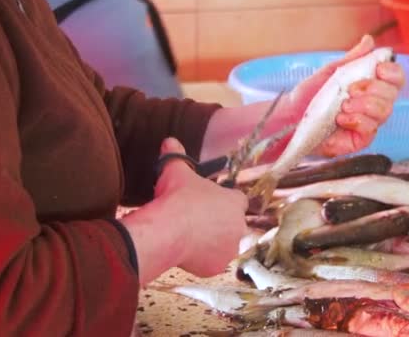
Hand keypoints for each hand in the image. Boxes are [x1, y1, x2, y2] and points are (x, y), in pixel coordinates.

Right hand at [121, 138, 247, 281]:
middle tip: (196, 222)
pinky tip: (186, 252)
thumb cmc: (177, 199)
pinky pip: (211, 263)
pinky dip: (202, 260)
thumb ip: (176, 155)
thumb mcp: (176, 171)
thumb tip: (169, 141)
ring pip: (223, 246)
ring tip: (190, 237)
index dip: (225, 202)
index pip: (239, 201)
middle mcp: (238, 227)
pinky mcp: (216, 267)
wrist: (169, 231)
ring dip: (211, 243)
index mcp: (235, 203)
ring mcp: (229, 249)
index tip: (211, 204)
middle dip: (218, 224)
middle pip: (232, 225)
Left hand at [283, 35, 404, 156]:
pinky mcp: (360, 140)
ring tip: (343, 104)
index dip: (393, 72)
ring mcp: (368, 123)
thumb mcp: (331, 73)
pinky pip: (370, 129)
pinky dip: (357, 120)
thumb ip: (352, 59)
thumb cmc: (308, 96)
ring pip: (384, 112)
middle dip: (374, 89)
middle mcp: (373, 105)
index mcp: (370, 86)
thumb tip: (369, 40)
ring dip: (364, 105)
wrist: (290, 117)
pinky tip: (341, 118)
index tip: (379, 69)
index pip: (395, 79)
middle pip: (392, 95)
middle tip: (351, 90)